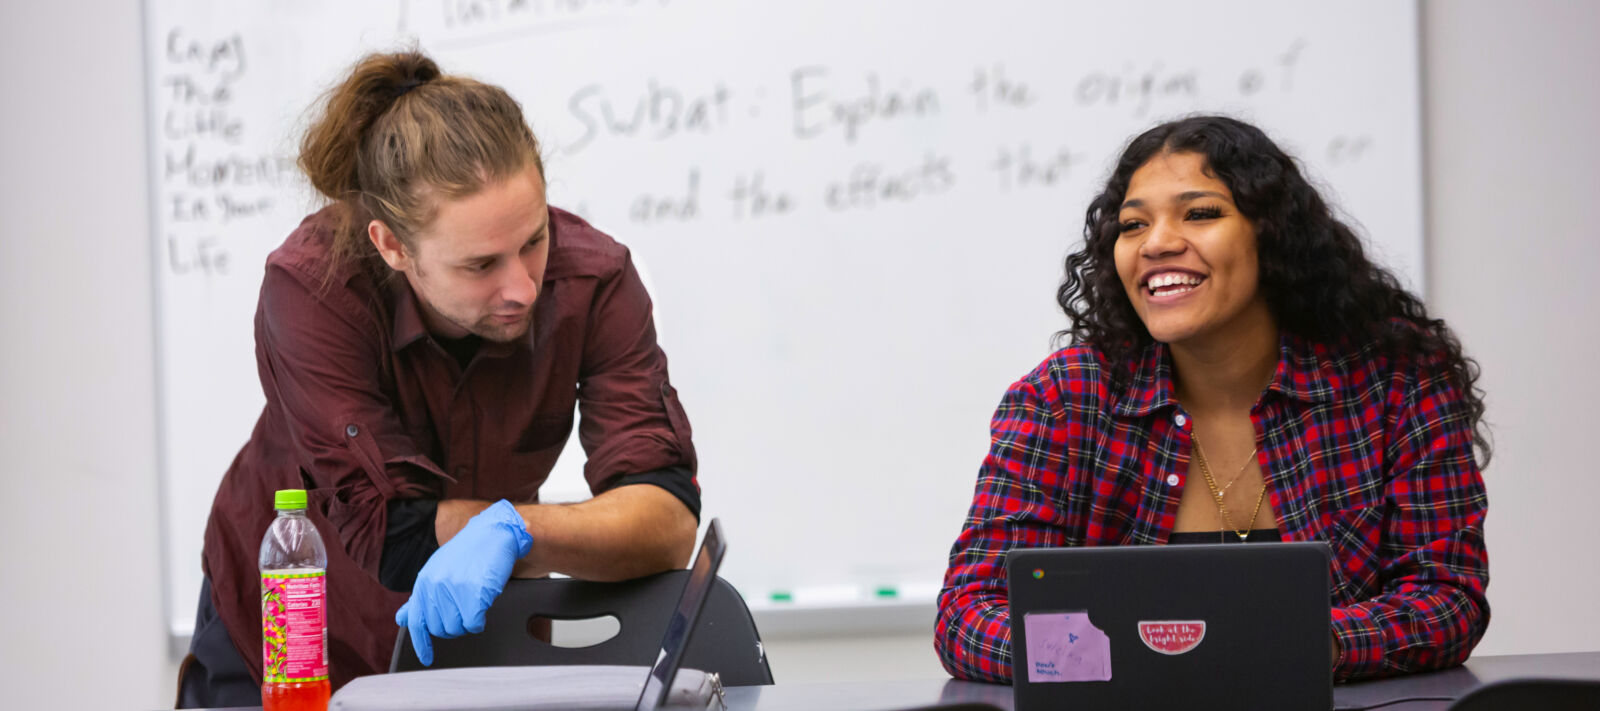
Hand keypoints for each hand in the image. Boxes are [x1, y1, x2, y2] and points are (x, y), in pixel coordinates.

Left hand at [395, 499, 532, 665]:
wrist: (493, 533)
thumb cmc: (469, 551)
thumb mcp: (437, 570)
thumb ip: (421, 597)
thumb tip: (402, 617)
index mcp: (424, 583)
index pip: (416, 621)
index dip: (422, 644)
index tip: (427, 658)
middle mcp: (435, 588)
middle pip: (440, 629)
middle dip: (454, 626)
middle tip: (465, 611)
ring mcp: (453, 592)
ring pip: (457, 629)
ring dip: (468, 622)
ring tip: (474, 603)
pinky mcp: (473, 595)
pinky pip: (474, 625)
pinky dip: (480, 619)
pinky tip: (483, 603)